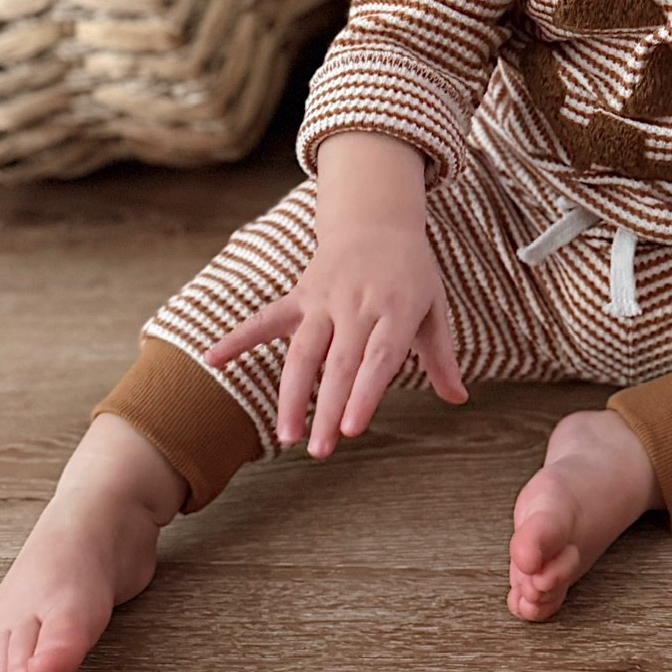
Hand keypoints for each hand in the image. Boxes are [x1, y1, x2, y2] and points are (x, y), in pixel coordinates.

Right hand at [203, 223, 467, 456]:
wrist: (378, 220)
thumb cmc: (411, 272)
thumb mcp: (435, 307)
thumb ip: (441, 355)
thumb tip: (459, 398)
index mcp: (395, 309)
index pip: (378, 358)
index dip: (365, 393)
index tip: (352, 429)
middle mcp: (357, 305)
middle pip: (339, 364)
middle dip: (327, 409)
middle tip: (321, 451)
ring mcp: (324, 299)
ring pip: (302, 351)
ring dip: (292, 394)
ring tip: (288, 436)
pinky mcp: (300, 295)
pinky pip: (265, 318)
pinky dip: (238, 337)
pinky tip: (212, 360)